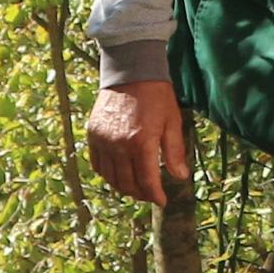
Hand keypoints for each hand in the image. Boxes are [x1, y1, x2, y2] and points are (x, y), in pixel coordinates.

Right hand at [85, 80, 190, 205]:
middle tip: (151, 194)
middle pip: (127, 183)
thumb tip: (180, 177)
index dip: (155, 195)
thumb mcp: (172, 121)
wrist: (131, 71)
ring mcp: (102, 141)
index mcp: (141, 142)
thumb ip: (175, 152)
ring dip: (124, 187)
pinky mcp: (93, 135)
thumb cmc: (156, 95)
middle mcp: (118, 145)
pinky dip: (108, 175)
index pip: (147, 181)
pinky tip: (119, 175)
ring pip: (110, 178)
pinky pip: (97, 165)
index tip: (162, 201)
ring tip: (136, 187)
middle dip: (141, 194)